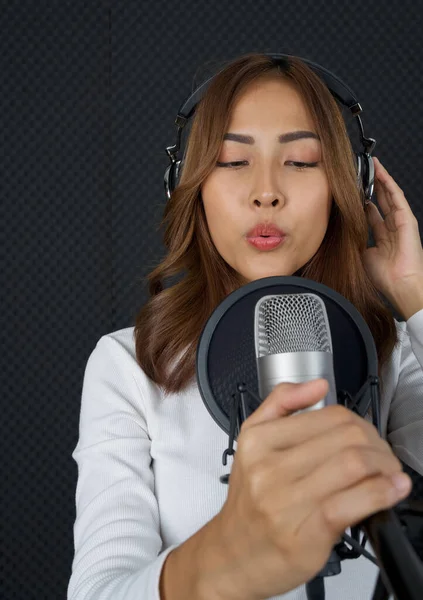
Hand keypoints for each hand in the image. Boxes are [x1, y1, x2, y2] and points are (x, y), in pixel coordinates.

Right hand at [212, 378, 411, 599]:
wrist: (232, 553)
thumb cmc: (249, 501)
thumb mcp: (251, 441)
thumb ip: (280, 403)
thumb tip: (317, 385)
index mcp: (259, 440)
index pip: (328, 415)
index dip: (360, 423)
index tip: (367, 436)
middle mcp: (268, 468)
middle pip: (346, 438)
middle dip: (377, 445)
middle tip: (383, 457)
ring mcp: (285, 502)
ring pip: (354, 465)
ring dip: (385, 467)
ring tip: (389, 474)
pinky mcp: (304, 534)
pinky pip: (352, 503)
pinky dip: (381, 493)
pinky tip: (390, 491)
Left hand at [363, 156, 422, 300]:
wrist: (400, 285)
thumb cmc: (384, 277)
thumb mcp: (362, 255)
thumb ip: (354, 241)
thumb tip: (342, 231)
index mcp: (382, 238)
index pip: (370, 214)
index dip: (360, 201)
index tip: (349, 191)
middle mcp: (391, 228)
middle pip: (380, 201)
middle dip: (370, 186)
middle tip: (359, 171)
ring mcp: (400, 222)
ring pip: (388, 195)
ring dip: (380, 179)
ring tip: (370, 164)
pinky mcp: (407, 219)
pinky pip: (396, 197)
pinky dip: (388, 183)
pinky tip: (380, 171)